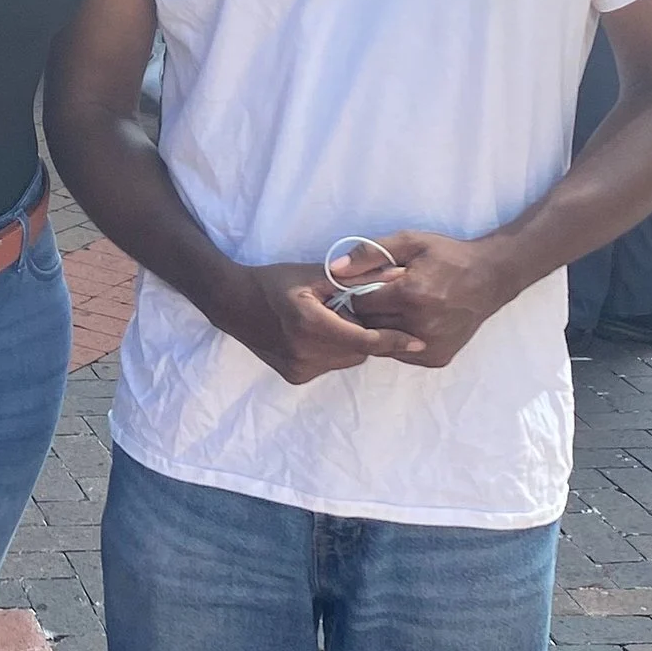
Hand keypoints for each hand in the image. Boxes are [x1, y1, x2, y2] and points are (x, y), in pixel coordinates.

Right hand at [203, 261, 387, 385]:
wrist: (232, 303)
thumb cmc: (273, 282)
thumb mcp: (312, 274)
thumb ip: (355, 279)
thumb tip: (397, 277)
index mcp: (311, 325)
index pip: (366, 340)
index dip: (394, 341)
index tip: (418, 342)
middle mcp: (306, 352)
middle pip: (359, 352)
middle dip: (368, 336)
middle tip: (360, 315)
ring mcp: (300, 368)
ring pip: (346, 360)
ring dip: (351, 344)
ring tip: (336, 321)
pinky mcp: (295, 376)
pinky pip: (329, 365)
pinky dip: (333, 351)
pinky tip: (318, 334)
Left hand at [324, 231, 525, 371]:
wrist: (491, 278)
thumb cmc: (448, 256)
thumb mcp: (410, 242)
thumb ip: (369, 253)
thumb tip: (333, 269)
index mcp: (411, 294)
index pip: (359, 304)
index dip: (355, 294)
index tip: (363, 285)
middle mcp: (420, 325)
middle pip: (368, 326)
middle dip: (366, 312)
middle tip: (377, 298)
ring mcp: (430, 345)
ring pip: (381, 344)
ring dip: (380, 328)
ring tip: (393, 309)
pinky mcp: (437, 358)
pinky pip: (400, 354)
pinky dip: (397, 340)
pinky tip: (408, 322)